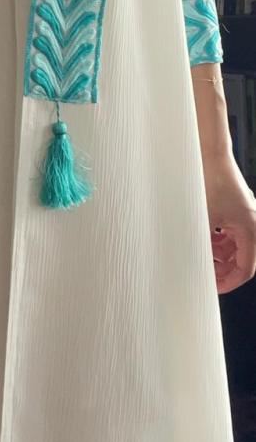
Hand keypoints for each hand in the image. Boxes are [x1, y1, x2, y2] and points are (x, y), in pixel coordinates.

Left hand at [203, 151, 255, 294]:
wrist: (209, 153)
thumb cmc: (209, 180)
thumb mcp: (202, 219)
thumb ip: (201, 243)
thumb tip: (192, 263)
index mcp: (249, 229)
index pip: (246, 268)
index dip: (229, 282)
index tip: (213, 289)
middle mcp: (251, 223)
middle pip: (241, 259)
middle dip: (223, 269)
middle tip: (204, 276)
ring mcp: (243, 215)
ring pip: (235, 246)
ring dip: (219, 255)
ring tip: (200, 257)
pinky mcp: (234, 207)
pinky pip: (230, 232)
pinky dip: (217, 240)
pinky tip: (202, 240)